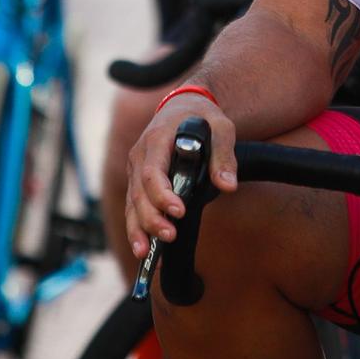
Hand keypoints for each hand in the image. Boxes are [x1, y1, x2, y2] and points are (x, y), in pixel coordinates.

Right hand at [123, 94, 236, 261]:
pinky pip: (132, 206)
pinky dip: (135, 228)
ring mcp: (135, 168)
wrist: (182, 105)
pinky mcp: (137, 180)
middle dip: (152, 217)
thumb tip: (228, 185)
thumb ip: (223, 156)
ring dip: (138, 228)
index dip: (163, 194)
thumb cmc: (201, 116)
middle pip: (139, 192)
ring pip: (131, 203)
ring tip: (145, 253)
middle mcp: (140, 155)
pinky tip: (142, 249)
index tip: (180, 211)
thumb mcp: (220, 127)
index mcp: (157, 139)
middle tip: (170, 235)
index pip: (153, 172)